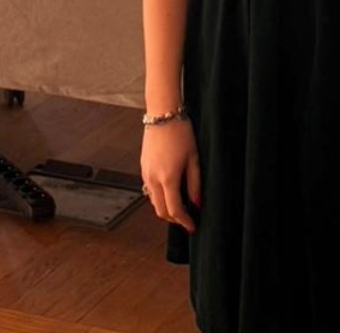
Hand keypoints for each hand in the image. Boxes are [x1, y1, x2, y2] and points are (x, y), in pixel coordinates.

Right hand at [140, 118, 199, 232]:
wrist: (162, 113)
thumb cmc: (181, 132)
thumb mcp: (194, 158)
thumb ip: (195, 183)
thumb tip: (196, 203)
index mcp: (167, 178)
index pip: (174, 210)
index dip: (184, 222)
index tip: (192, 226)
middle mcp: (153, 179)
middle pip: (161, 211)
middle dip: (174, 219)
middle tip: (188, 219)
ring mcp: (146, 173)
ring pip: (153, 202)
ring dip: (166, 209)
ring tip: (181, 206)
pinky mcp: (143, 167)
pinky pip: (150, 190)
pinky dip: (159, 197)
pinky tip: (170, 191)